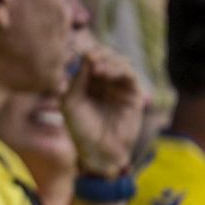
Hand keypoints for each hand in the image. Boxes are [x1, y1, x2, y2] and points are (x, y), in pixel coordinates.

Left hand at [62, 45, 147, 177]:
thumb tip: (86, 57)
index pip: (90, 61)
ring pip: (119, 62)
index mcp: (88, 83)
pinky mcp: (133, 94)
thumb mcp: (70, 103)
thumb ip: (76, 80)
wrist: (98, 150)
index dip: (86, 55)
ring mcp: (120, 87)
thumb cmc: (81, 129)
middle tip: (89, 57)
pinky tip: (104, 72)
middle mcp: (105, 83)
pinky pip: (129, 74)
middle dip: (98, 54)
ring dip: (107, 61)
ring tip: (96, 67)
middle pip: (106, 58)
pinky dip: (117, 69)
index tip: (77, 54)